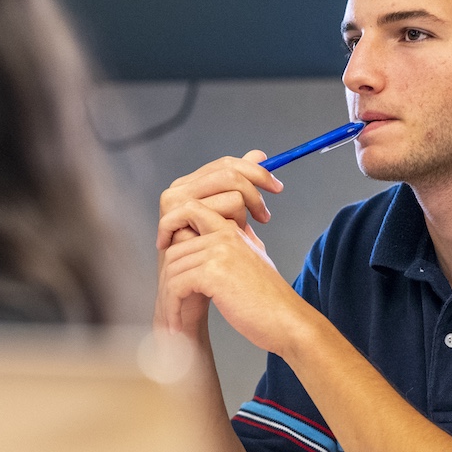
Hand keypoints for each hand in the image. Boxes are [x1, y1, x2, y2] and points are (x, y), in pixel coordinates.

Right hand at [156, 150, 281, 250]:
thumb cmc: (208, 260)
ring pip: (233, 198)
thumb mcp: (229, 219)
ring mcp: (174, 207)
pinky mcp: (176, 225)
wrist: (185, 296)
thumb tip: (259, 154)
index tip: (277, 188)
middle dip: (255, 196)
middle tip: (263, 218)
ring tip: (233, 240)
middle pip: (231, 175)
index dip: (256, 171)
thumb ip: (239, 185)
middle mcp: (177, 191)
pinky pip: (224, 220)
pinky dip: (233, 234)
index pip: (227, 164)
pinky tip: (226, 247)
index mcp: (189, 185)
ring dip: (242, 221)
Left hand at [157, 198, 297, 351]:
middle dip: (166, 280)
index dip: (170, 224)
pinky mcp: (213, 274)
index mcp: (232, 230)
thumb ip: (237, 244)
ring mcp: (219, 252)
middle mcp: (225, 235)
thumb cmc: (270, 300)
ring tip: (172, 321)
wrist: (288, 322)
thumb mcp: (254, 261)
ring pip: (172, 269)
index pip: (189, 209)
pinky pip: (176, 287)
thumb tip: (220, 235)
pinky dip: (172, 309)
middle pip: (174, 248)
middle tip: (168, 304)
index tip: (163, 245)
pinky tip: (177, 325)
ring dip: (168, 300)